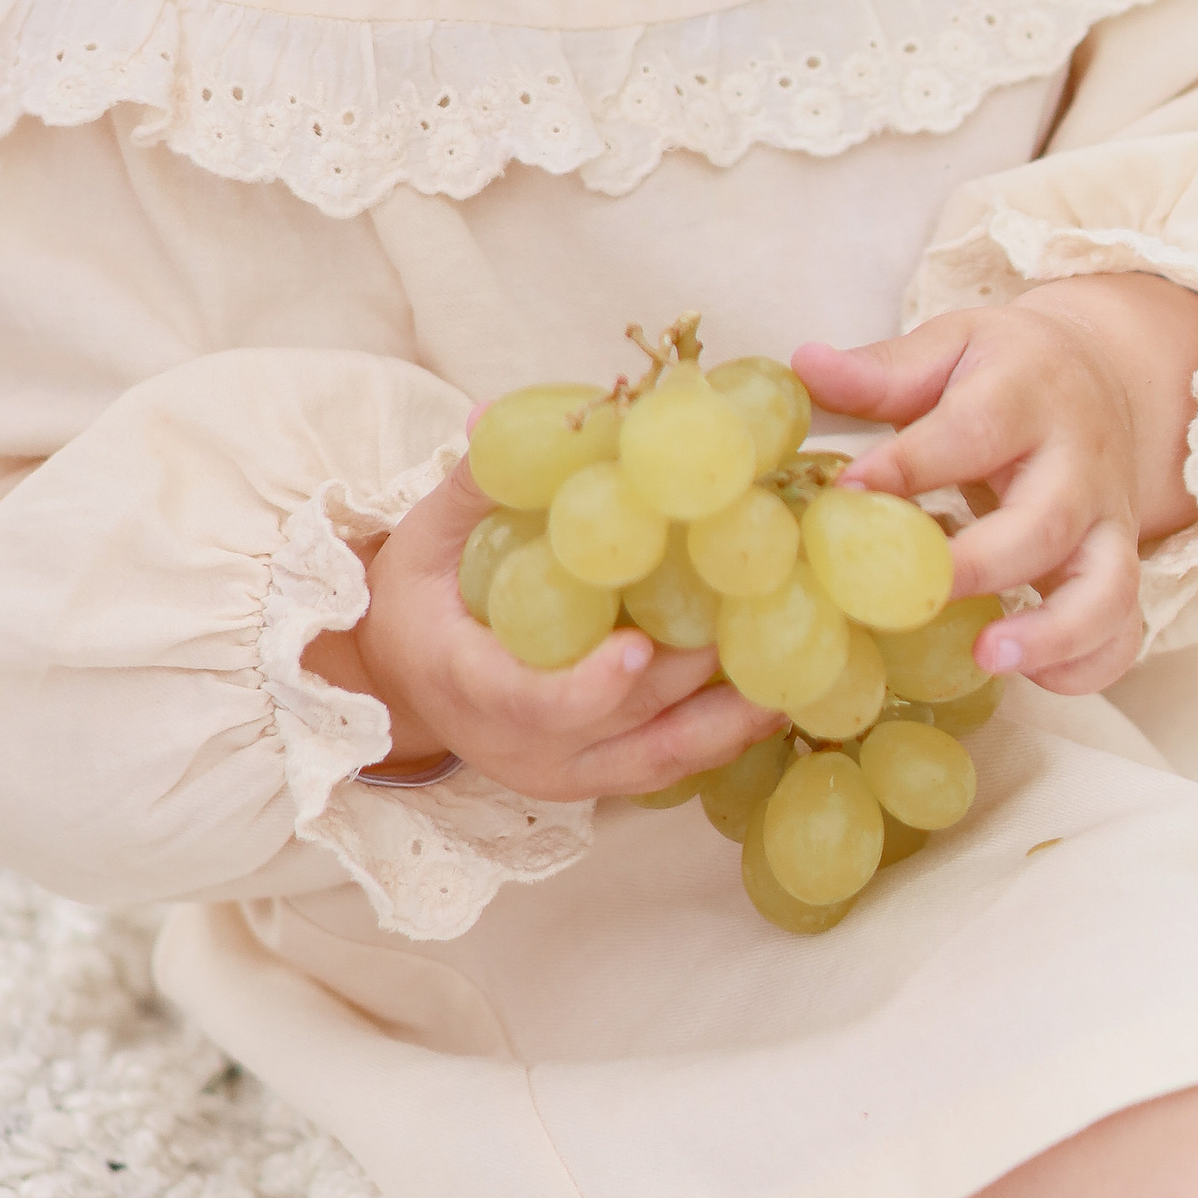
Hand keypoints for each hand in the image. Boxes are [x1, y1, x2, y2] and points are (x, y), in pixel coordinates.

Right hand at [314, 461, 781, 803]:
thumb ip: (472, 485)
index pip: (533, 702)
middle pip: (622, 723)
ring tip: (796, 669)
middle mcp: (520, 747)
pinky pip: (666, 768)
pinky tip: (775, 693)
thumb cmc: (414, 601)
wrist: (401, 681)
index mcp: (471, 685)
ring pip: (659, 760)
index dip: (591, 685)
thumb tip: (499, 416)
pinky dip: (721, 734)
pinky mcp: (595, 780)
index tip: (641, 647)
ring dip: (730, 718)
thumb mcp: (427, 537)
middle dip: (694, 673)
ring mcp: (563, 773)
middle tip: (763, 611)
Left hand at [796, 275, 1197, 694]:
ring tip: (987, 656)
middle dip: (981, 564)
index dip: (911, 465)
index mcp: (1027, 395)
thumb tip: (804, 366)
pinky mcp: (1120, 564)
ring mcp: (1108, 520)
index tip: (847, 496)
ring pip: (1106, 584)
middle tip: (915, 596)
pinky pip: (1124, 627)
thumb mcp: (950, 347)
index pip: (974, 431)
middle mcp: (1078, 463)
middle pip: (1046, 519)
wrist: (1106, 373)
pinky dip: (1089, 662)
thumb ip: (882, 371)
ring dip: (1053, 630)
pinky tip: (1034, 680)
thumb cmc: (1005, 369)